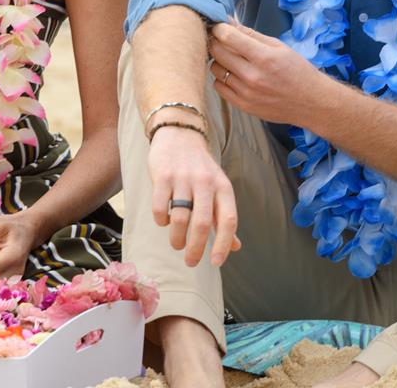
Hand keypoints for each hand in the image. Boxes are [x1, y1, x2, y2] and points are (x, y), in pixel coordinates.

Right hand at [148, 126, 240, 267]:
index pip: (228, 220)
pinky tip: (164, 221)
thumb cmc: (201, 169)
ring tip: (177, 244)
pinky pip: (160, 207)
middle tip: (191, 262)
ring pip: (180, 218)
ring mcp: (183, 178)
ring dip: (177, 238)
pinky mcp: (163, 176)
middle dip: (195, 249)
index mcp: (223, 187)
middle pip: (203, 224)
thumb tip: (236, 247)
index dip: (223, 244)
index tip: (215, 263)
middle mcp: (206, 182)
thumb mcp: (218, 188)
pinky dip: (161, 220)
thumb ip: (224, 218)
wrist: (180, 135)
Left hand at [208, 21, 334, 124]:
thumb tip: (228, 21)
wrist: (311, 102)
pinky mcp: (243, 105)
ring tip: (232, 59)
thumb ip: (251, 34)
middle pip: (217, 52)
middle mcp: (252, 76)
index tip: (219, 26)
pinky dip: (222, 78)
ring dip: (219, 60)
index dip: (219, 28)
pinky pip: (218, 86)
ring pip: (215, 69)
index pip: (228, 37)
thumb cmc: (297, 71)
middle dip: (216, 41)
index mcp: (264, 57)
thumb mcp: (279, 46)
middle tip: (222, 40)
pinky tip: (234, 75)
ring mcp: (246, 93)